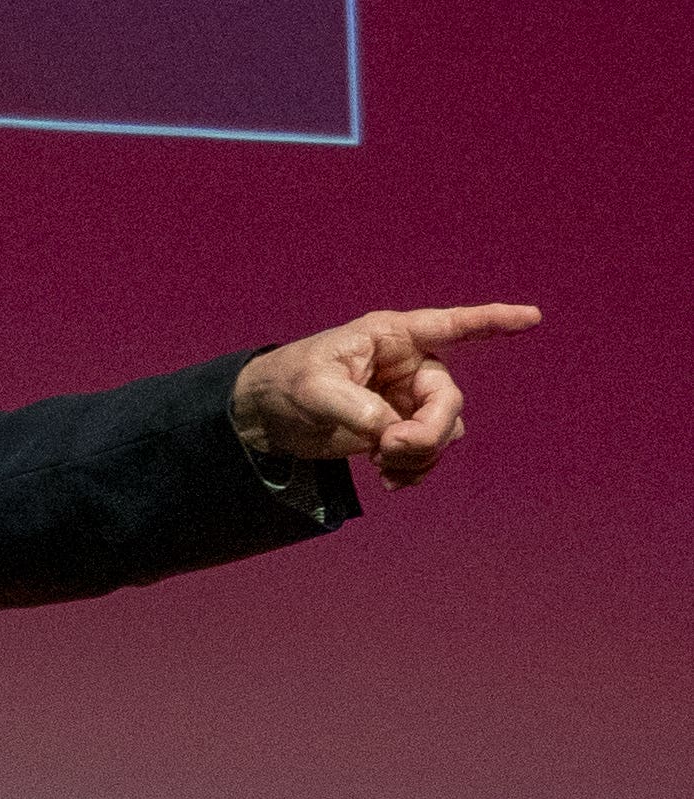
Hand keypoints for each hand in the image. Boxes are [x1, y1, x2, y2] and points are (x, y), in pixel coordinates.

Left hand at [230, 304, 539, 488]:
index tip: (532, 318)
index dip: (492, 321)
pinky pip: (428, 452)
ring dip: (420, 454)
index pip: (450, 325)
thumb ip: (358, 409)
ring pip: (443, 430)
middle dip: (427, 431)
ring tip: (381, 465)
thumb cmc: (287, 382)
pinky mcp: (398, 428)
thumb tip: (392, 432)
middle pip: (447, 401)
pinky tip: (389, 480)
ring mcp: (406, 399)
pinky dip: (415, 469)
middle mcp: (408, 365)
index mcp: (391, 337)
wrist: (267, 414)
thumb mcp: (315, 391)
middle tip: (391, 450)